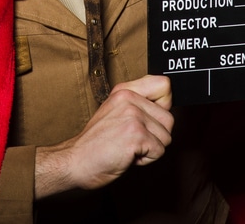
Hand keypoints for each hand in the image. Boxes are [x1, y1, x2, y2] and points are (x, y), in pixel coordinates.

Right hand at [34, 75, 173, 197]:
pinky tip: (127, 155)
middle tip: (131, 139)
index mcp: (124, 91)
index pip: (164, 84)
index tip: (150, 118)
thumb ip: (139, 104)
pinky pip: (159, 151)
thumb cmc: (96, 142)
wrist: (76, 161)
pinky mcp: (136, 134)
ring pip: (166, 137)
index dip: (164, 104)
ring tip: (128, 146)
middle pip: (169, 119)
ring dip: (150, 148)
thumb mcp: (116, 112)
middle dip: (156, 136)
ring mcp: (133, 115)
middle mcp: (129, 99)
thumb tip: (167, 104)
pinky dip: (146, 160)